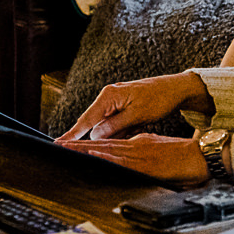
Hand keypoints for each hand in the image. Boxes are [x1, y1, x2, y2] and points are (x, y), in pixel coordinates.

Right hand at [58, 72, 211, 140]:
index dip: (72, 134)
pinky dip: (123, 130)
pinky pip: (115, 125)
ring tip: (136, 125)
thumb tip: (94, 135)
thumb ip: (114, 126)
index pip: (86, 119)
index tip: (58, 144)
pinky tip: (136, 126)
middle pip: (93, 124)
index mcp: (109, 96)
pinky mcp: (121, 108)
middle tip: (117, 137)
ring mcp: (114, 103)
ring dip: (117, 133)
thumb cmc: (159, 98)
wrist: (175, 89)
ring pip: (106, 127)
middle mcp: (108, 98)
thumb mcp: (137, 115)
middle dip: (101, 136)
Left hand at [61, 133, 208, 185]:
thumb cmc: (186, 157)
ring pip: (107, 150)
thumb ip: (147, 152)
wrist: (202, 156)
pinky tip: (92, 155)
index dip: (91, 145)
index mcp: (140, 143)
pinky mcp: (146, 163)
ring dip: (85, 149)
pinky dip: (105, 157)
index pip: (110, 143)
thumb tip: (135, 162)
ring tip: (66, 148)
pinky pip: (121, 160)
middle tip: (60, 143)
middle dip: (80, 145)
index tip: (75, 146)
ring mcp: (140, 154)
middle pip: (103, 144)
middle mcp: (136, 145)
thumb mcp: (162, 149)